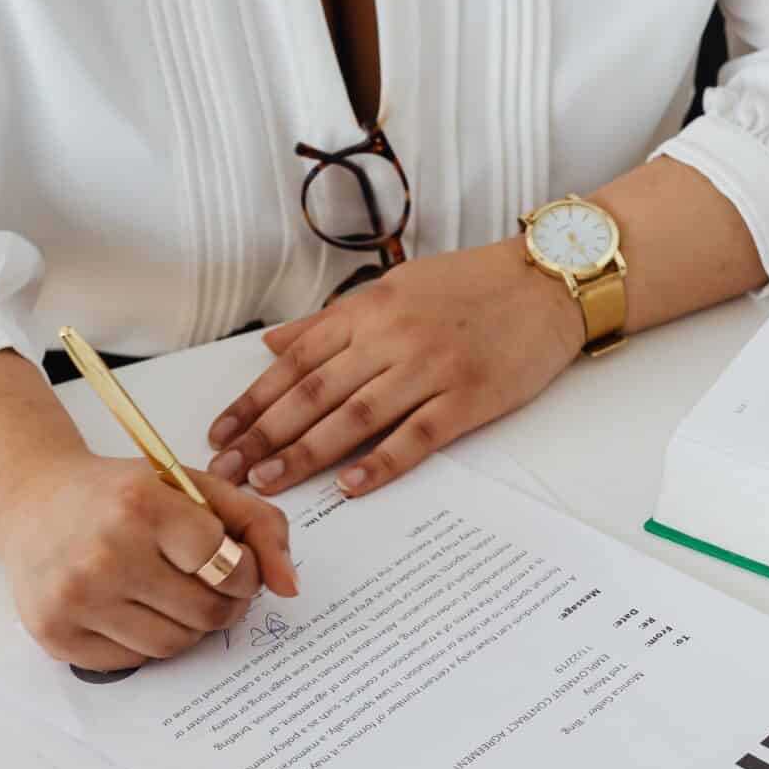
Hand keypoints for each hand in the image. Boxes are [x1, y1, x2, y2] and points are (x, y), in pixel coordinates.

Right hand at [0, 451, 298, 671]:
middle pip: (207, 614)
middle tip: (211, 585)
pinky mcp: (55, 634)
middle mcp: (103, 553)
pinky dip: (147, 640)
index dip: (246, 571)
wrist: (32, 501)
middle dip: (224, 604)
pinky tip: (133, 606)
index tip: (235, 564)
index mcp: (141, 505)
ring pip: (174, 645)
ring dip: (188, 626)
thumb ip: (257, 525)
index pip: (228, 564)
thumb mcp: (193, 486)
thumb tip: (290, 587)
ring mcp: (75, 598)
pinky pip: (135, 661)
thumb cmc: (122, 494)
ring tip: (172, 593)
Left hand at [205, 238, 583, 496]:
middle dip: (264, 434)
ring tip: (269, 483)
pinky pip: (416, 435)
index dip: (253, 400)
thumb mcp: (395, 286)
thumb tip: (273, 344)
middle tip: (226, 471)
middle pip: (314, 393)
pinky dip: (380, 462)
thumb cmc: (471, 284)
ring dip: (306, 453)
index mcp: (370, 309)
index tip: (221, 433)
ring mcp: (431, 368)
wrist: (547, 281)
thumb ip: (333, 320)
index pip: (296, 361)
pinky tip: (349, 487)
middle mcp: (393, 337)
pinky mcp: (469, 397)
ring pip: (355, 416)